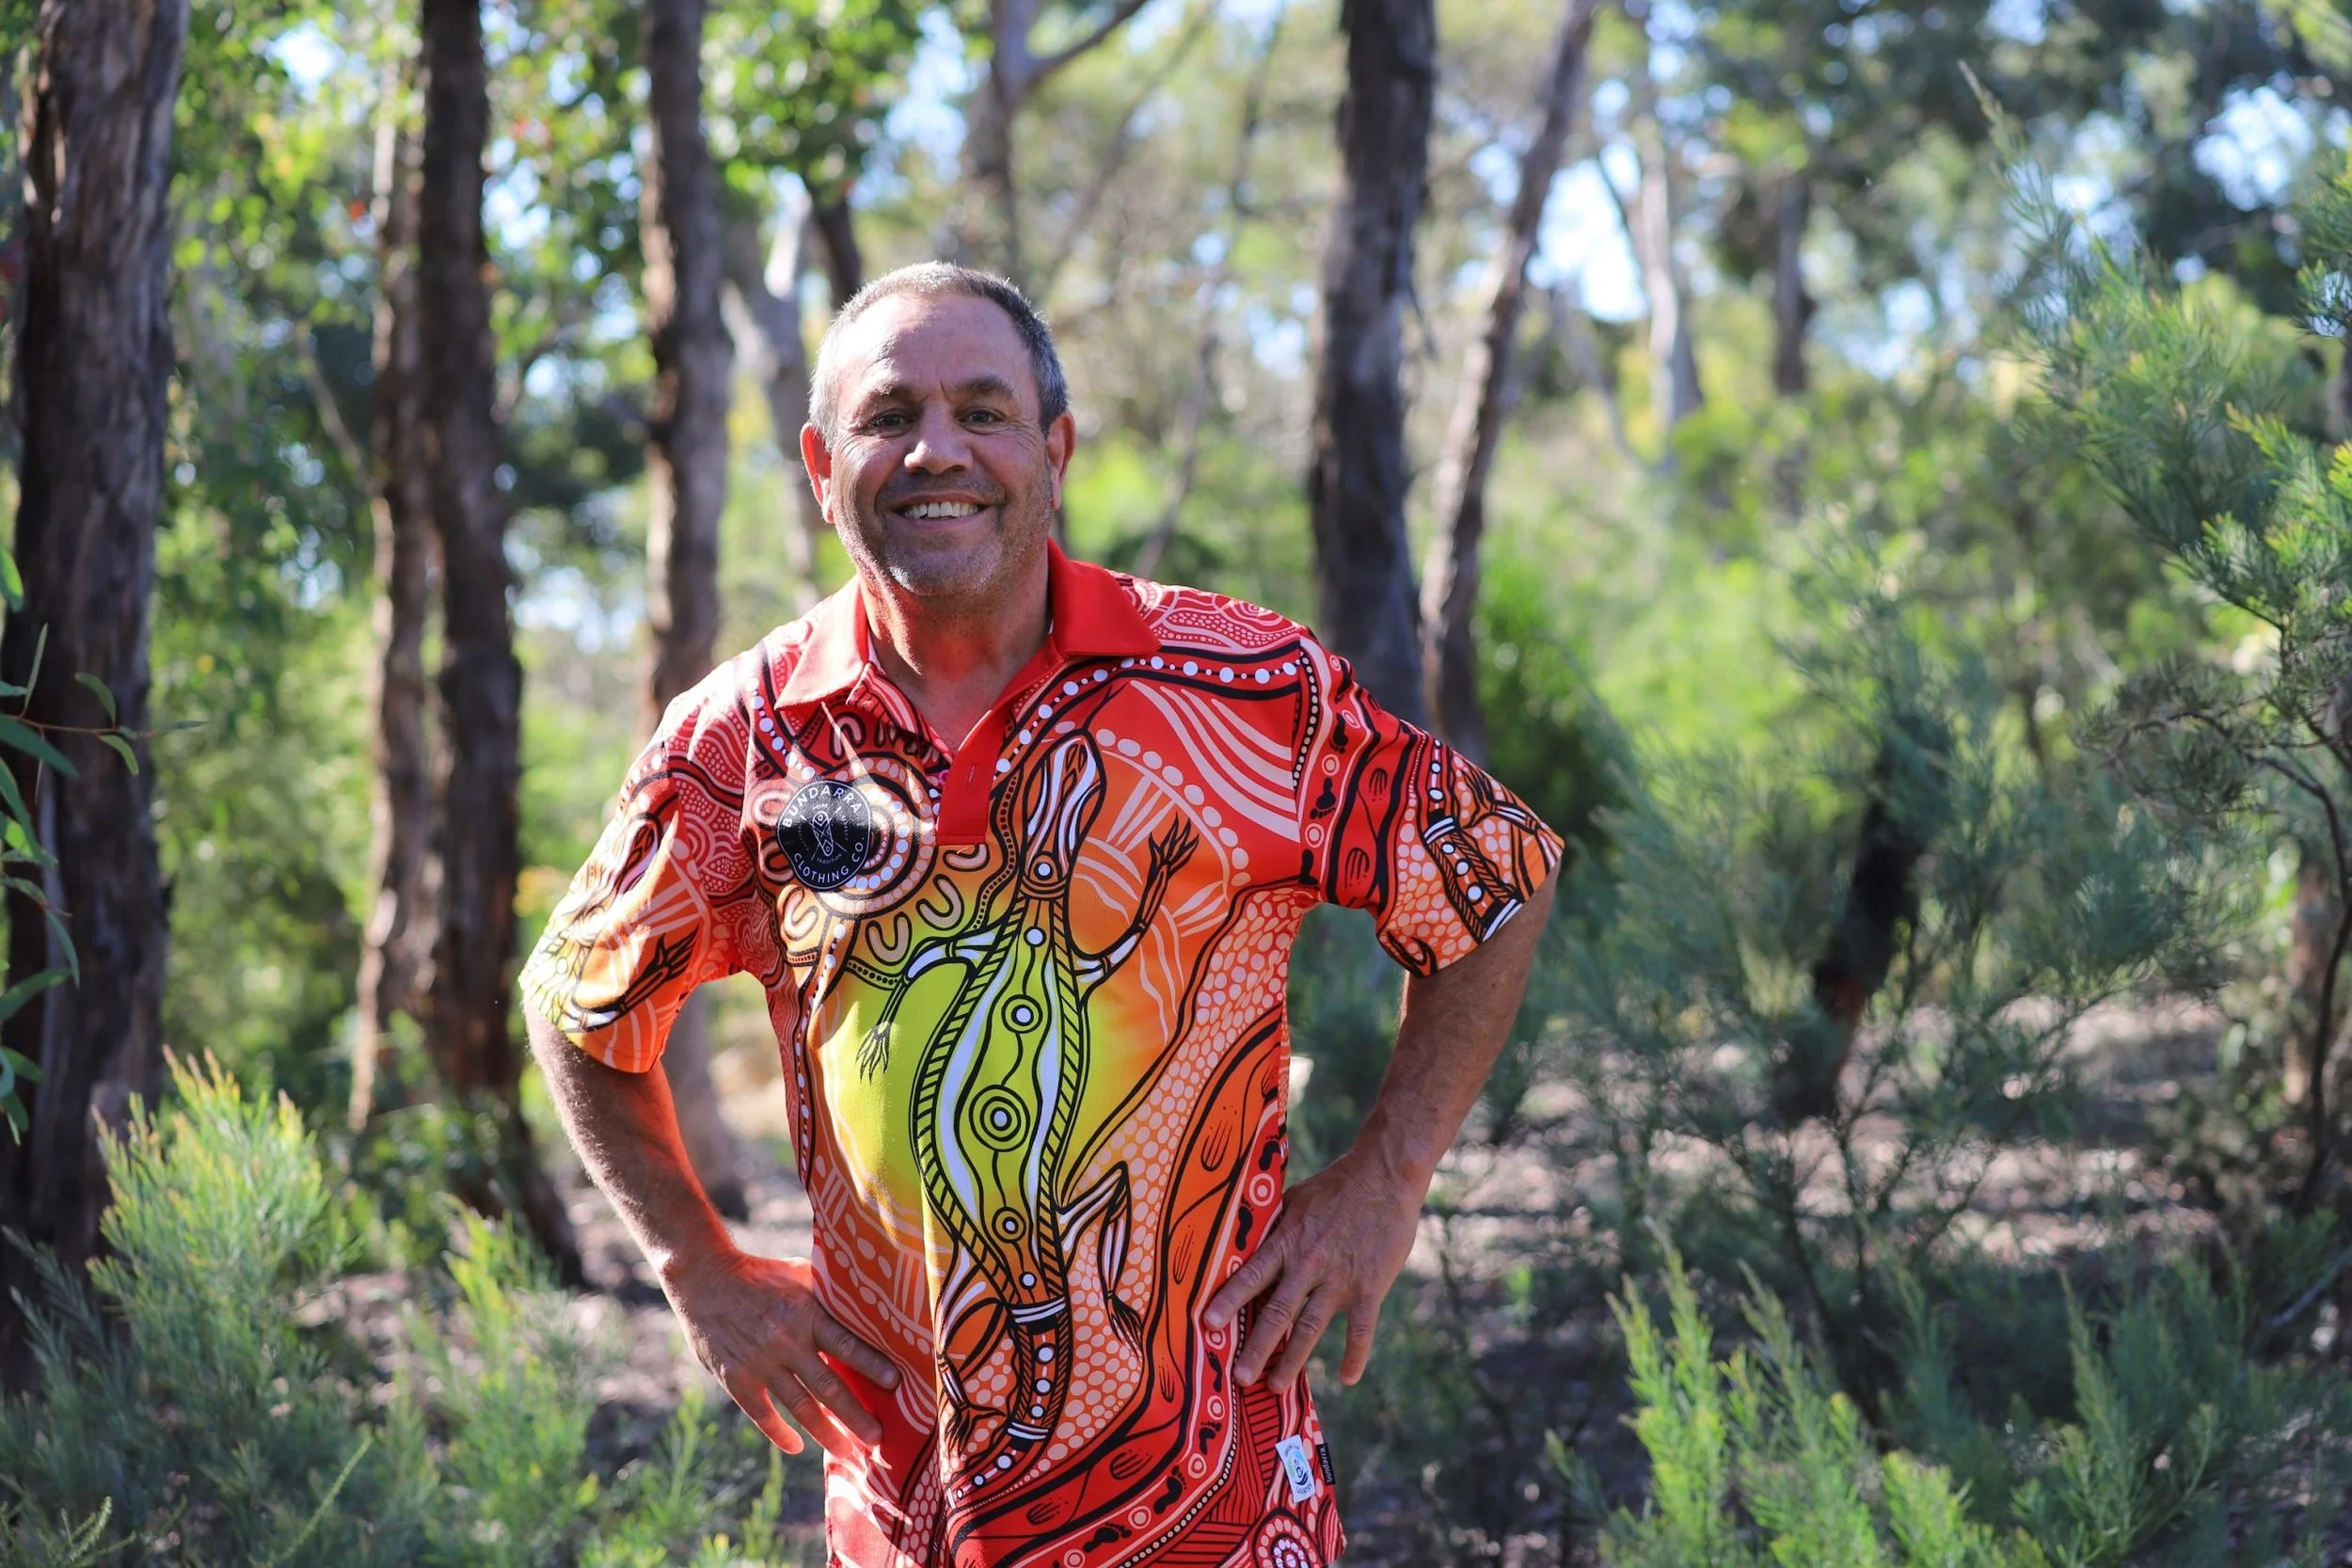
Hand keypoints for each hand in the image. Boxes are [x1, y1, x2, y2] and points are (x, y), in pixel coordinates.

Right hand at [662, 1246, 901, 1457]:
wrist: (705, 1278)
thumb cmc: (761, 1273)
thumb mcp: (800, 1273)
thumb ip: (829, 1294)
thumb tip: (867, 1301)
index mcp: (806, 1313)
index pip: (846, 1344)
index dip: (872, 1365)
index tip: (896, 1384)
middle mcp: (786, 1342)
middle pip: (828, 1387)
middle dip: (855, 1416)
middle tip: (878, 1439)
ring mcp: (760, 1363)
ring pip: (799, 1407)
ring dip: (825, 1433)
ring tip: (847, 1452)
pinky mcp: (735, 1376)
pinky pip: (762, 1413)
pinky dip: (779, 1433)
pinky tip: (796, 1448)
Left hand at [1201, 1148, 1424, 1390]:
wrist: (1385, 1175)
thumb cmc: (1337, 1185)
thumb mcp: (1295, 1199)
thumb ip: (1274, 1226)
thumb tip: (1246, 1240)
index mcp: (1287, 1241)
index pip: (1251, 1276)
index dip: (1228, 1301)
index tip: (1208, 1325)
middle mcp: (1308, 1264)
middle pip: (1276, 1313)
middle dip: (1256, 1348)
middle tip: (1240, 1377)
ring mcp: (1339, 1279)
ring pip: (1310, 1329)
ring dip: (1292, 1361)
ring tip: (1276, 1387)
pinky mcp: (1369, 1288)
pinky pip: (1361, 1330)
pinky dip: (1355, 1356)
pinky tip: (1347, 1378)